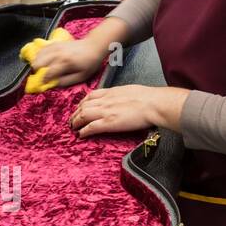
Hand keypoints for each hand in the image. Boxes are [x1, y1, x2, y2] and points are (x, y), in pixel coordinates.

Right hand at [31, 36, 105, 87]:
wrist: (94, 46)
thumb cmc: (89, 62)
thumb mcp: (81, 76)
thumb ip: (67, 81)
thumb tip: (54, 84)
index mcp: (65, 62)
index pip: (48, 73)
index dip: (43, 81)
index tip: (43, 84)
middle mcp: (58, 53)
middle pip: (38, 63)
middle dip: (37, 72)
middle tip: (42, 76)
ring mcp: (55, 47)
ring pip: (37, 55)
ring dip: (37, 63)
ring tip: (42, 69)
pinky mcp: (55, 43)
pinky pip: (41, 49)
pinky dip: (39, 56)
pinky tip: (43, 61)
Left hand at [70, 84, 189, 136]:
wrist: (153, 104)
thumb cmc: (148, 97)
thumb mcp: (131, 90)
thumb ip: (122, 94)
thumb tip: (123, 97)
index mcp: (112, 92)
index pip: (91, 95)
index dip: (82, 102)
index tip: (80, 107)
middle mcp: (106, 100)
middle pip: (83, 106)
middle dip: (75, 113)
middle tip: (72, 120)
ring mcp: (106, 111)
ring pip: (83, 115)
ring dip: (76, 122)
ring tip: (73, 128)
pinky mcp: (109, 123)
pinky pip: (91, 127)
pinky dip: (83, 131)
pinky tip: (81, 135)